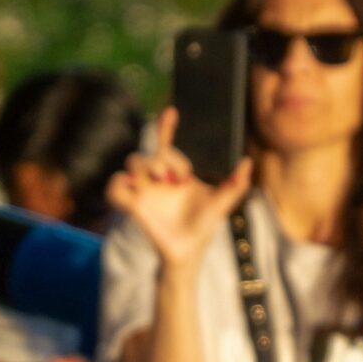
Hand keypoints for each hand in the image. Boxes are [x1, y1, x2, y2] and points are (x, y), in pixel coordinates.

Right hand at [107, 106, 252, 269]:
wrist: (188, 250)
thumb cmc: (203, 225)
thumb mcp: (222, 202)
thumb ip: (235, 183)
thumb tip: (247, 163)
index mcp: (176, 171)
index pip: (167, 143)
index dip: (166, 125)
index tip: (172, 111)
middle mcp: (158, 177)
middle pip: (152, 151)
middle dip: (164, 157)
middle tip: (178, 176)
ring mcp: (143, 190)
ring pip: (132, 161)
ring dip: (145, 165)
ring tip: (160, 180)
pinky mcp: (131, 205)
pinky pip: (115, 188)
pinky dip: (119, 184)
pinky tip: (136, 189)